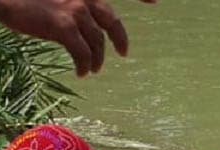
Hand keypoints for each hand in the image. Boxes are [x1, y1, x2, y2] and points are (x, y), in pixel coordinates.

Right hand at [0, 0, 156, 76]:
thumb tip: (80, 27)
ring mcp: (74, 9)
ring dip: (97, 58)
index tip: (157, 2)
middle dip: (121, 39)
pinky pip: (82, 52)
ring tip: (93, 68)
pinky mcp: (62, 26)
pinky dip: (85, 65)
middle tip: (123, 53)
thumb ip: (71, 6)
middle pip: (112, 22)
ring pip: (97, 42)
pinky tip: (82, 72)